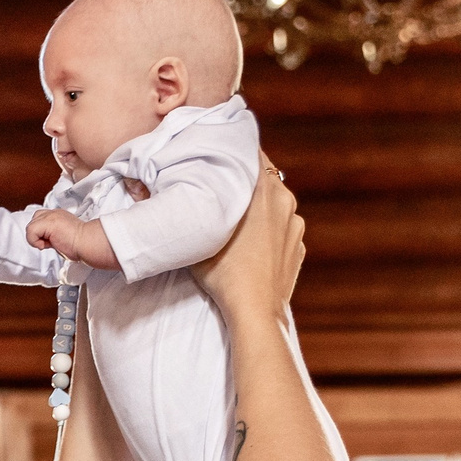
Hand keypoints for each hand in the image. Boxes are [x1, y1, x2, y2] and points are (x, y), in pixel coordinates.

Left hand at [24, 210, 119, 270]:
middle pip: (33, 221)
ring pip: (30, 227)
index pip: (41, 219)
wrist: (89, 243)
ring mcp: (51, 216)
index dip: (42, 233)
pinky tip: (48, 245)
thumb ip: (53, 235)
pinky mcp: (48, 223)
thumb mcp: (64, 236)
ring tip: (50, 244)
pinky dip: (35, 241)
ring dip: (36, 239)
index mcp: (58, 215)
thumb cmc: (81, 245)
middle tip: (50, 243)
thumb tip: (44, 242)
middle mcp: (54, 213)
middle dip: (37, 234)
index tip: (53, 242)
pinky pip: (30, 231)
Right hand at [191, 161, 302, 322]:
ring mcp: (295, 226)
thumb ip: (192, 206)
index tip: (219, 150)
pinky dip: (269, 231)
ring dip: (257, 206)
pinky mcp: (298, 248)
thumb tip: (161, 189)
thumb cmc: (225, 273)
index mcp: (264, 189)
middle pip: (263, 177)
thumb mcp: (200, 233)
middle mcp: (285, 201)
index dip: (233, 148)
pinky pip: (281, 229)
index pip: (251, 152)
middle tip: (219, 184)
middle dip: (243, 179)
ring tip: (234, 218)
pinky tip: (250, 245)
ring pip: (274, 204)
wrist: (255, 311)